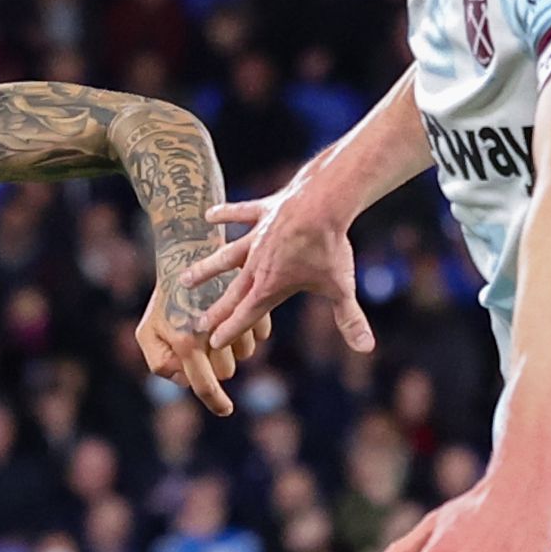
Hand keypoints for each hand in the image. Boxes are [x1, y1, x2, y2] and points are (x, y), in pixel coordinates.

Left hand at [134, 272, 265, 416]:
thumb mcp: (148, 332)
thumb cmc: (165, 299)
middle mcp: (213, 333)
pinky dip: (248, 329)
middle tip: (204, 340)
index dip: (216, 403)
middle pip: (227, 371)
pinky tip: (233, 312)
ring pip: (245, 353)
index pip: (205, 385)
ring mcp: (236, 320)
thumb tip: (185, 381)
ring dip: (233, 345)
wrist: (188, 253)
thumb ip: (160, 364)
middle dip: (216, 362)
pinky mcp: (255, 307)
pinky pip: (259, 334)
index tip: (226, 410)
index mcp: (186, 343)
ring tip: (217, 321)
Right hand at [192, 184, 375, 356]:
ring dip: (206, 268)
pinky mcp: (261, 213)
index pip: (246, 316)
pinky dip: (224, 213)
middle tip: (195, 324)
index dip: (230, 332)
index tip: (213, 344)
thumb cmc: (330, 247)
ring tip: (183, 279)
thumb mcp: (341, 287)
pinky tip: (208, 215)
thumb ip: (350, 320)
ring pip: (224, 256)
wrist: (321, 203)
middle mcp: (256, 265)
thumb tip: (366, 348)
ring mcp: (256, 238)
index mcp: (270, 286)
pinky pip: (239, 213)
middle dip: (214, 310)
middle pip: (230, 292)